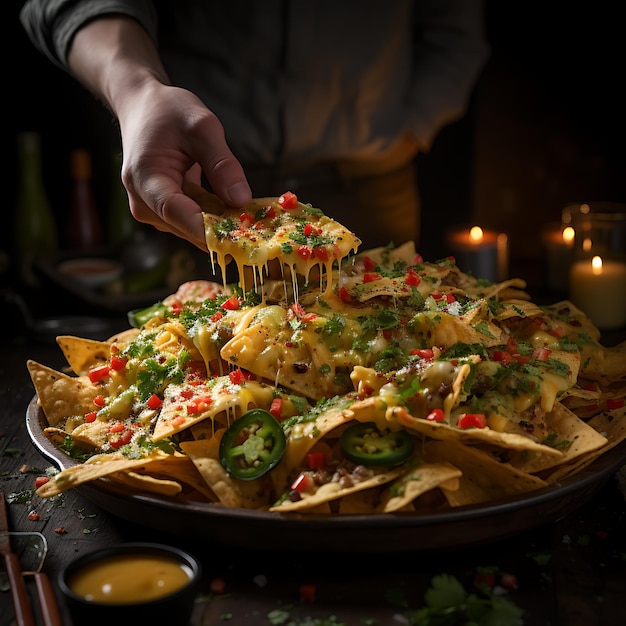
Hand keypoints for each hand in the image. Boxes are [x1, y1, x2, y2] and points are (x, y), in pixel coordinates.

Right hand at [66, 15, 251, 249]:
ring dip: (220, 225)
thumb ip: (222, 164)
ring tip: (250, 217)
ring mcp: (151, 211)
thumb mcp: (202, 126)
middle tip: (259, 228)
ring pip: (192, 230)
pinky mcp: (163, 214)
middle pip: (187, 227)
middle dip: (222, 229)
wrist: (144, 109)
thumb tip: (241, 200)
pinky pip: (193, 223)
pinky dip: (215, 218)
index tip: (242, 237)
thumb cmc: (169, 111)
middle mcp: (143, 202)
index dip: (209, 229)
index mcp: (145, 178)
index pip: (177, 212)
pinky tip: (235, 211)